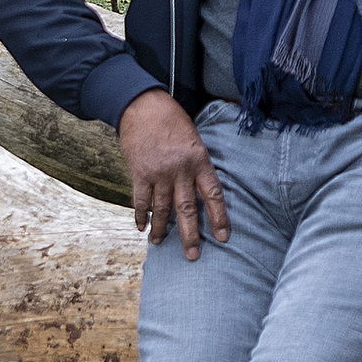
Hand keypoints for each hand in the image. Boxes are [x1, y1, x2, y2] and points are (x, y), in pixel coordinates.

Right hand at [117, 90, 227, 258]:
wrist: (142, 106)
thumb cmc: (172, 120)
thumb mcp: (194, 139)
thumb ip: (198, 165)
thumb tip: (200, 190)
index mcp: (199, 161)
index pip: (213, 195)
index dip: (218, 218)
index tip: (222, 238)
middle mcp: (180, 170)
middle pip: (187, 209)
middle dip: (190, 235)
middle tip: (192, 256)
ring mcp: (158, 173)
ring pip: (161, 209)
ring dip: (161, 229)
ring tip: (160, 244)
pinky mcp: (139, 173)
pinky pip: (140, 200)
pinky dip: (140, 216)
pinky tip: (142, 228)